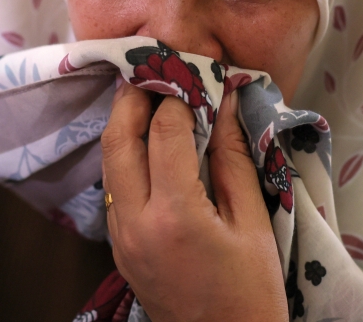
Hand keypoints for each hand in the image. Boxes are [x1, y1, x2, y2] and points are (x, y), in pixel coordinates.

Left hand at [101, 83, 287, 321]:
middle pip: (118, 141)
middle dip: (132, 99)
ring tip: (147, 97)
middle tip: (152, 71)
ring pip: (108, 164)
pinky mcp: (120, 250)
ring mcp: (122, 239)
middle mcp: (136, 224)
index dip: (178, 96)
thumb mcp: (253, 223)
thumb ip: (233, 159)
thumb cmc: (251, 292)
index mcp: (175, 216)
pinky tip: (146, 144)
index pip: (164, 133)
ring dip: (124, 126)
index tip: (192, 73)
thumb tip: (226, 103)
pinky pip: (113, 190)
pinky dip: (124, 157)